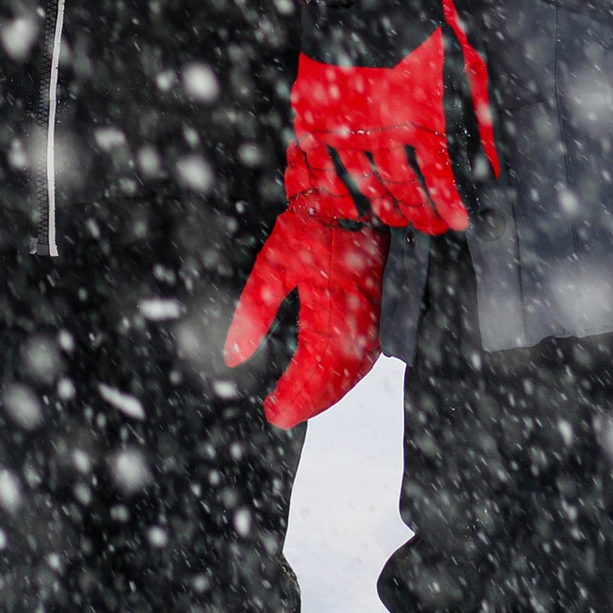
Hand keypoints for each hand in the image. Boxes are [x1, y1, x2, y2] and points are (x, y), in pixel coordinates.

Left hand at [224, 204, 386, 427]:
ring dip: (329, 393)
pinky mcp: (379, 311)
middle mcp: (358, 322)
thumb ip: (253, 314)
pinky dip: (346, 375)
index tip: (272, 411)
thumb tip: (232, 356)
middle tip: (281, 415)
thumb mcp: (272, 266)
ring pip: (354, 372)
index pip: (312, 371)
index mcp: (331, 313)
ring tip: (301, 405)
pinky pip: (365, 355)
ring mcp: (373, 318)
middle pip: (336, 380)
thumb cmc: (310, 226)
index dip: (293, 397)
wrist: (352, 197)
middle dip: (309, 402)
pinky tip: (329, 379)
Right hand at [284, 0, 499, 233]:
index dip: (448, 209)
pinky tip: (351, 203)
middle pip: (402, 192)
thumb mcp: (463, 68)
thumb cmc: (421, 30)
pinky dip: (338, 196)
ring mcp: (345, 127)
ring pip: (364, 189)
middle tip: (424, 224)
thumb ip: (477, 119)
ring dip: (381, 210)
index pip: (438, 180)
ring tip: (393, 216)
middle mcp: (385, 128)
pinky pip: (323, 174)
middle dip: (417, 215)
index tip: (455, 223)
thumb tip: (491, 165)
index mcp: (423, 116)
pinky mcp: (314, 121)